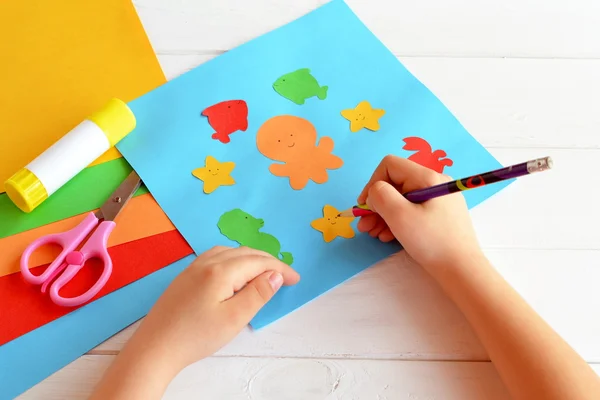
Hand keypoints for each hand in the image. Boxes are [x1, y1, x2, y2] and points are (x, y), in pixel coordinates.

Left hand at [129, 246, 298, 368]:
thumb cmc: (196, 336)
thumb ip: (257, 294)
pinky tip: (235, 271)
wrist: (155, 348)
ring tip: (264, 272)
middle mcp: (206, 262)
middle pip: (245, 253)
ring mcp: (193, 267)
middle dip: (268, 261)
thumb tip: (276, 274)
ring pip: (230, 252)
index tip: (296, 279)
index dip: (280, 268)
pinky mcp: (185, 276)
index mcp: (221, 271)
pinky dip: (234, 259)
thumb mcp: (234, 318)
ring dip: (251, 258)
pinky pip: (216, 257)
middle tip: (285, 276)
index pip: (258, 262)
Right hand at [357, 155, 482, 270]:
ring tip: (373, 234)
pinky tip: (387, 236)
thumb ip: (380, 196)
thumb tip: (374, 192)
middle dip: (376, 203)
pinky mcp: (439, 215)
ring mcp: (438, 199)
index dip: (373, 183)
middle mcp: (433, 183)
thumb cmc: (431, 241)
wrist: (462, 270)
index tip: (366, 206)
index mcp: (426, 178)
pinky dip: (396, 221)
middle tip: (363, 225)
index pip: (390, 165)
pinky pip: (412, 210)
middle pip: (395, 184)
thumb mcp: (400, 216)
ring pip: (401, 199)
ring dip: (383, 215)